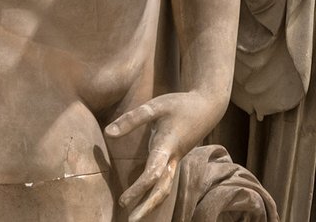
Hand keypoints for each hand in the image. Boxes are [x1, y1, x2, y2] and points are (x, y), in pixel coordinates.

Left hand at [105, 91, 222, 221]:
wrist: (208, 107)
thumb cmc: (180, 104)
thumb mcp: (156, 106)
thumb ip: (133, 119)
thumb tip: (108, 132)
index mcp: (167, 146)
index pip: (153, 174)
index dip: (138, 189)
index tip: (123, 201)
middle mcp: (173, 158)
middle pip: (162, 189)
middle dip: (147, 207)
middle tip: (131, 221)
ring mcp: (176, 160)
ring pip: (166, 188)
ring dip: (151, 204)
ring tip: (136, 216)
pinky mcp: (176, 159)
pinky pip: (166, 182)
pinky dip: (156, 194)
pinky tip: (145, 199)